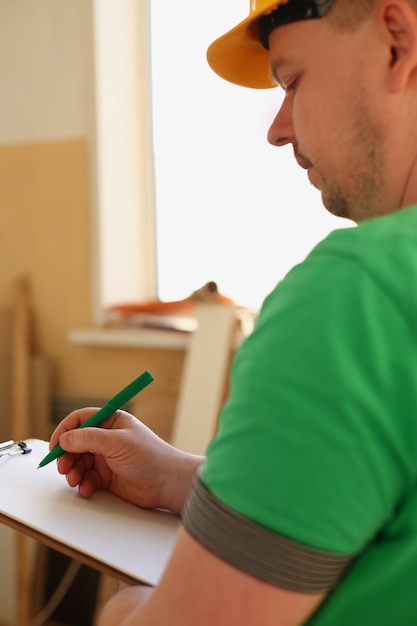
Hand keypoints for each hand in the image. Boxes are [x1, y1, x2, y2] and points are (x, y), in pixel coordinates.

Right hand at [49, 409, 202, 512]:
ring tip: (76, 480)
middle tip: (63, 467)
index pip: (80, 420)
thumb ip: (89, 439)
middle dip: (66, 455)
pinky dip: (83, 484)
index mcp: (111, 422)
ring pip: (78, 462)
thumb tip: (65, 439)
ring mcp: (106, 458)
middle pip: (75, 443)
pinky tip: (87, 489)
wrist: (167, 483)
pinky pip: (86, 479)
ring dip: (73, 471)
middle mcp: (107, 438)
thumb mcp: (117, 442)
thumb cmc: (150, 456)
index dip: (65, 431)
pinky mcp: (107, 477)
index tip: (55, 445)